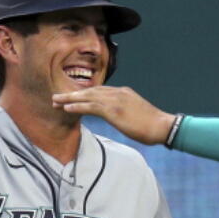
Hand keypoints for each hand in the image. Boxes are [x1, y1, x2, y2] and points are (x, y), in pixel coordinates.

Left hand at [53, 86, 177, 145]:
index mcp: (124, 93)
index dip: (85, 94)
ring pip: (87, 96)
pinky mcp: (113, 110)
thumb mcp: (138, 114)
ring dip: (70, 99)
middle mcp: (118, 93)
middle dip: (73, 94)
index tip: (73, 98)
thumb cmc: (154, 125)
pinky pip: (90, 106)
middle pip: (90, 91)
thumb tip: (122, 119)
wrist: (163, 126)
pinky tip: (66, 109)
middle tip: (57, 97)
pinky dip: (77, 106)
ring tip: (55, 101)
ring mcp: (115, 100)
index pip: (100, 91)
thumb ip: (127, 113)